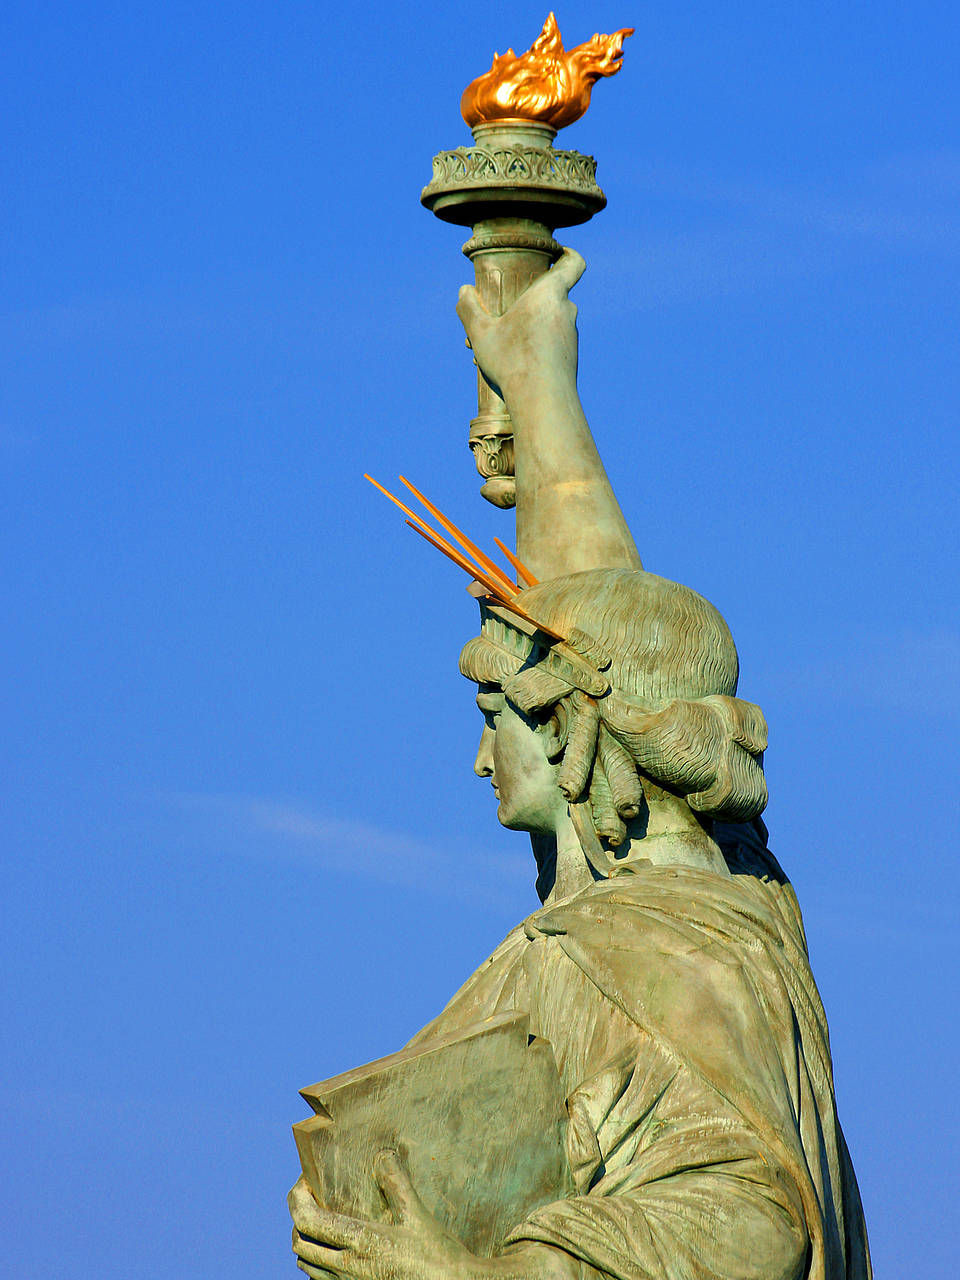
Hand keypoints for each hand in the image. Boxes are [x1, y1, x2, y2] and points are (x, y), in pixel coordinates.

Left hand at [289, 1152, 482, 1279]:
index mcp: (360, 1241)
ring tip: (322, 1221)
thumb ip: (396, 1182)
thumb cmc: (436, 1254)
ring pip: (306, 1264)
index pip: (308, 1219)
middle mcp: (347, 1267)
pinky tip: (336, 1249)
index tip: (306, 1180)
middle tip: (311, 1197)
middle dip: (298, 1216)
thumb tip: (383, 1154)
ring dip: (306, 1241)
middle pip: (299, 1242)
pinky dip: (317, 1263)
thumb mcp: (417, 1214)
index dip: (297, 1197)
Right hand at [455, 248, 585, 400]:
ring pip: (553, 321)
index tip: (556, 254)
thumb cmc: (513, 360)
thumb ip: (469, 308)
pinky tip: (518, 363)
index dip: (567, 255)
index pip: (573, 263)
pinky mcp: (570, 358)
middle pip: (556, 294)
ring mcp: (571, 336)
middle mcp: (566, 311)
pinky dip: (540, 346)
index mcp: (550, 293)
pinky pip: (554, 343)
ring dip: (535, 325)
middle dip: (535, 298)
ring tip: (507, 343)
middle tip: (511, 308)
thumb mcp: (481, 333)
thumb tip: (464, 291)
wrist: (542, 401)